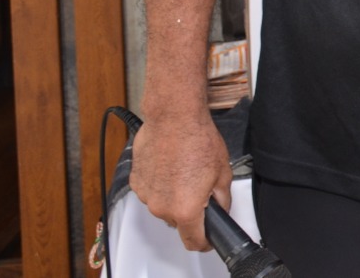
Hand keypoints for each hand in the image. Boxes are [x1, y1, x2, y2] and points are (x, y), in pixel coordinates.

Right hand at [129, 109, 231, 251]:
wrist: (174, 118)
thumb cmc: (198, 140)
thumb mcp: (223, 173)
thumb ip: (222, 199)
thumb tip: (220, 210)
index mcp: (185, 210)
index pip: (193, 242)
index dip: (204, 242)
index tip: (208, 237)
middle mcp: (161, 208)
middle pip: (179, 221)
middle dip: (191, 210)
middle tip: (201, 187)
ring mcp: (146, 195)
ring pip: (164, 206)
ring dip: (174, 195)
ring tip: (185, 171)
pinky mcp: (136, 181)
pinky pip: (152, 191)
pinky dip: (161, 184)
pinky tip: (171, 165)